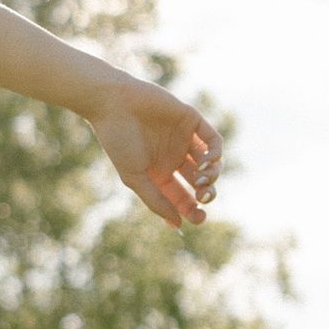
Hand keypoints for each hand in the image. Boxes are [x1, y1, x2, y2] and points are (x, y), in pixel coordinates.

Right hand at [88, 76, 222, 229]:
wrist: (112, 103)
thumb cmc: (118, 141)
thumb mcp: (134, 177)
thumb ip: (156, 200)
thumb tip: (178, 225)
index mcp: (160, 173)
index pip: (183, 196)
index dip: (192, 210)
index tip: (198, 218)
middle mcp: (174, 157)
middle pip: (200, 182)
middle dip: (206, 194)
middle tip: (203, 197)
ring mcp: (184, 138)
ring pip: (210, 163)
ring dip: (212, 175)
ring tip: (203, 179)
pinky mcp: (191, 120)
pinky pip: (213, 139)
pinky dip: (216, 153)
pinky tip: (208, 161)